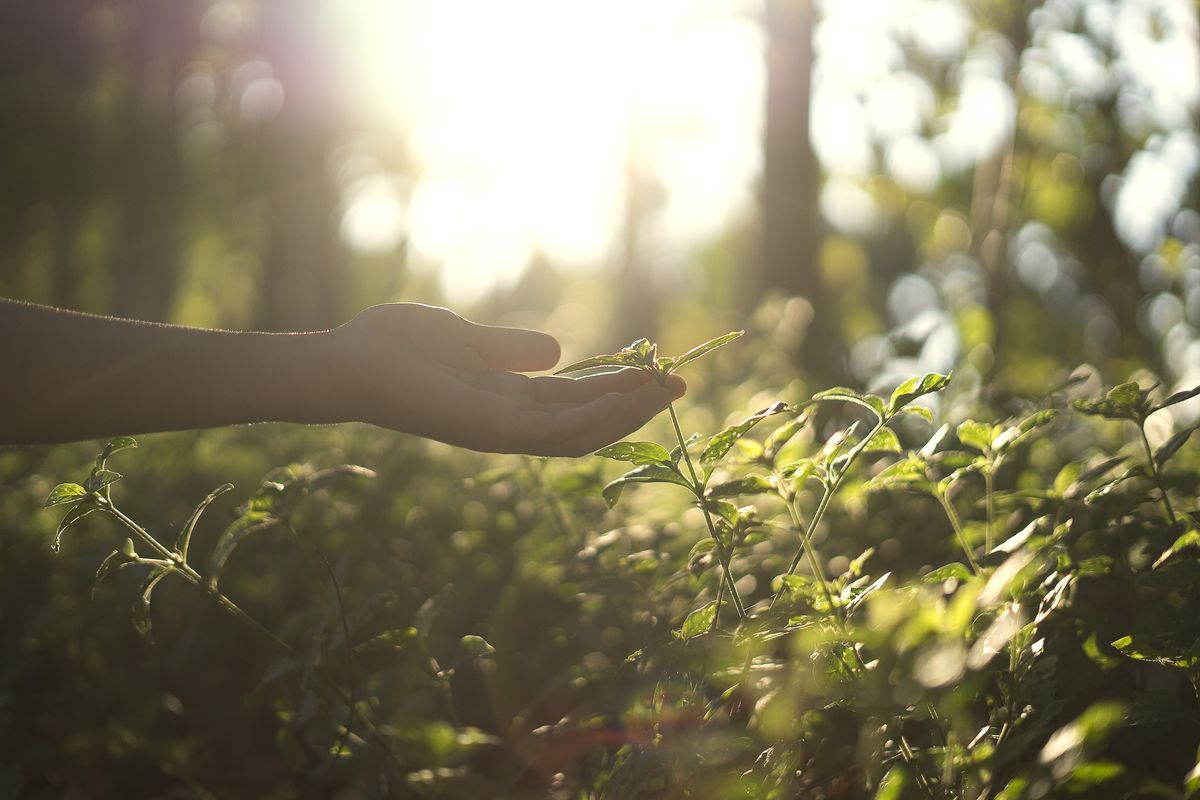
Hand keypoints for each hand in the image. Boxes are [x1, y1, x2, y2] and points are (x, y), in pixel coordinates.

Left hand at [321, 304, 685, 455]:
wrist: (348, 361)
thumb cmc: (396, 347)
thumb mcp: (468, 338)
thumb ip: (511, 348)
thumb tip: (557, 351)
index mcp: (506, 401)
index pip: (573, 403)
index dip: (616, 391)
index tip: (654, 371)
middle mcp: (509, 423)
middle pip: (585, 423)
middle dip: (633, 406)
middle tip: (678, 383)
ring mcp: (500, 431)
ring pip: (578, 433)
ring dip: (623, 414)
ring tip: (662, 389)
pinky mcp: (489, 429)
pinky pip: (552, 431)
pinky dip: (591, 416)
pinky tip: (622, 397)